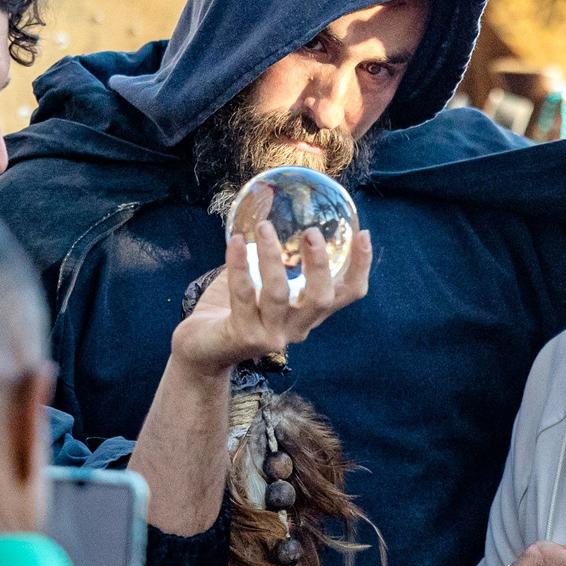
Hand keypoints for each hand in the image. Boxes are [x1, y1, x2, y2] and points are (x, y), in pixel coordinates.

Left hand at [171, 224, 372, 373]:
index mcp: (308, 314)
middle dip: (319, 264)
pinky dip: (238, 264)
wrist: (202, 352)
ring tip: (264, 226)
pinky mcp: (244, 336)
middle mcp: (296, 328)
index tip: (363, 233)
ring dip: (271, 256)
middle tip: (311, 232)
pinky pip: (242, 294)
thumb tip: (278, 214)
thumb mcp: (264, 287)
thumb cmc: (234, 311)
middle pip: (321, 298)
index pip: (347, 294)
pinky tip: (235, 241)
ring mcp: (271, 335)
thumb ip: (278, 263)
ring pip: (278, 294)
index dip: (360, 267)